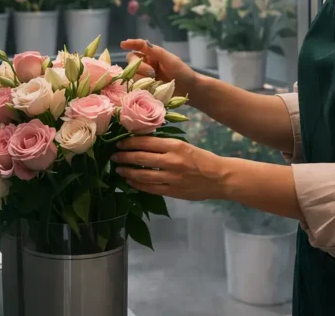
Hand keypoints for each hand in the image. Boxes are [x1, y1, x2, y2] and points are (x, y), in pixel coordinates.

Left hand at [111, 136, 226, 200]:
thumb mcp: (184, 145)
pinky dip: (138, 184)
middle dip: (124, 157)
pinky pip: (150, 188)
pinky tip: (130, 181)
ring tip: (119, 169)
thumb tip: (142, 143)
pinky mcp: (173, 191)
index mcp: (175, 145)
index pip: (146, 142)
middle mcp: (172, 160)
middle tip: (114, 156)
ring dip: (128, 171)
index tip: (119, 143)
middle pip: (141, 158)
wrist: (220, 178)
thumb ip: (165, 145)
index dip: (130, 143)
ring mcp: (171, 178)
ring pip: (143, 175)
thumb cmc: (201, 159)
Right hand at [119, 39, 198, 98]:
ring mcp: (145, 76)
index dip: (130, 43)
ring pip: (132, 73)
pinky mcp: (145, 87)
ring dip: (141, 77)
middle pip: (132, 60)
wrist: (189, 90)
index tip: (123, 44)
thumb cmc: (182, 73)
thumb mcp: (171, 60)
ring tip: (155, 82)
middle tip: (151, 73)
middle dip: (139, 66)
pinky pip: (136, 85)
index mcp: (152, 54)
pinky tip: (151, 87)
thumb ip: (157, 52)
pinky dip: (141, 85)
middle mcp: (147, 63)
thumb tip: (144, 42)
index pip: (139, 46)